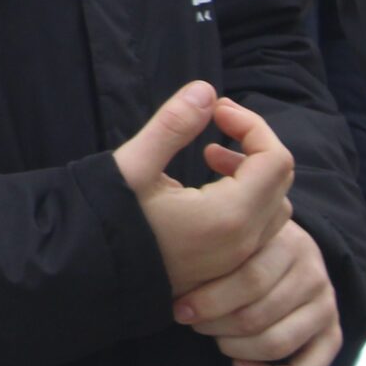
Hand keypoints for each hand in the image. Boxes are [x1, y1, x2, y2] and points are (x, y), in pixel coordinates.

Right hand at [111, 82, 294, 295]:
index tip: (215, 109)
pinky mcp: (226, 270)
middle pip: (281, 180)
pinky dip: (247, 200)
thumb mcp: (134, 166)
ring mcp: (238, 261)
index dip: (251, 124)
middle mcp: (244, 242)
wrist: (85, 275)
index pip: (274, 158)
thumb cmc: (106, 220)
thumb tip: (206, 90)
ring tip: (210, 158)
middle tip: (213, 127)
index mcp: (229, 215)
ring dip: (253, 174)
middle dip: (254, 144)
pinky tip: (207, 191)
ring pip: (275, 207)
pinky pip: (260, 229)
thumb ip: (173, 125)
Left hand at [173, 218, 342, 365]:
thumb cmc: (240, 245)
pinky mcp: (332, 336)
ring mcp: (326, 306)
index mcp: (287, 242)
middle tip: (192, 323)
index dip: (208, 301)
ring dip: (235, 349)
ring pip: (275, 344)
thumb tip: (168, 269)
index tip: (178, 309)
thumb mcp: (229, 234)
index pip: (248, 280)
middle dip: (215, 326)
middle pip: (257, 316)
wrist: (285, 249)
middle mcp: (313, 274)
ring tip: (215, 338)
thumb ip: (209, 245)